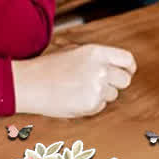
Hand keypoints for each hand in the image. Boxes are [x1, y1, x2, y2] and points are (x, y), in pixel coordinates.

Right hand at [12, 44, 136, 117]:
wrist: (30, 84)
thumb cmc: (48, 67)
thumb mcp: (74, 51)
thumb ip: (97, 57)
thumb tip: (115, 65)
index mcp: (97, 52)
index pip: (127, 59)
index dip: (129, 67)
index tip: (127, 72)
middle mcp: (101, 69)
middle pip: (125, 80)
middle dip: (116, 83)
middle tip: (101, 84)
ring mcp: (97, 88)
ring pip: (113, 95)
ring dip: (101, 94)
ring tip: (79, 89)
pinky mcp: (91, 105)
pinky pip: (100, 106)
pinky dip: (91, 104)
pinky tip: (74, 98)